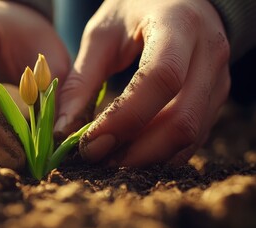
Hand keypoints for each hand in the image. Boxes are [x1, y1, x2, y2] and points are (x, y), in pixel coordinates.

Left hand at [54, 0, 229, 165]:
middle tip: (97, 158)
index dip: (124, 118)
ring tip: (110, 158)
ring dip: (148, 156)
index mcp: (179, 25)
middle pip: (182, 118)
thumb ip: (82, 79)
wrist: (178, 2)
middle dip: (137, 150)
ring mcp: (218, 78)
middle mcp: (209, 53)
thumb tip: (62, 128)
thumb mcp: (102, 34)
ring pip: (190, 134)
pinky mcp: (215, 97)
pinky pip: (193, 136)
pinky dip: (161, 151)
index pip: (160, 79)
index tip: (89, 143)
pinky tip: (132, 151)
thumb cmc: (135, 11)